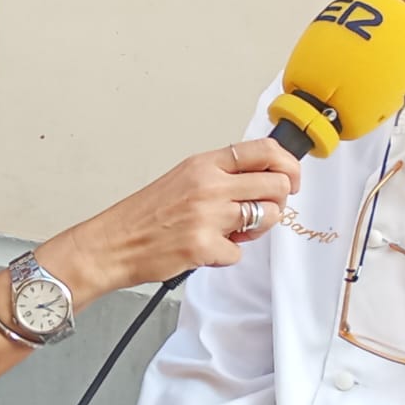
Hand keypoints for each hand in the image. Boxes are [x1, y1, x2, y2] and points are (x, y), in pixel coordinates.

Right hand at [51, 139, 300, 294]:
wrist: (113, 243)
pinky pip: (239, 252)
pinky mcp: (204, 246)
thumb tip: (263, 177)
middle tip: (263, 211)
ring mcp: (208, 216)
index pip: (264, 150)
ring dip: (257, 229)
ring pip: (267, 217)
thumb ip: (221, 175)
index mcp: (204, 164)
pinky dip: (227, 255)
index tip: (291, 178)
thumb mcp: (183, 179)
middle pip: (276, 185)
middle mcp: (209, 185)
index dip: (289, 164)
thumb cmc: (145, 215)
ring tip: (233, 232)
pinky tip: (206, 249)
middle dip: (279, 202)